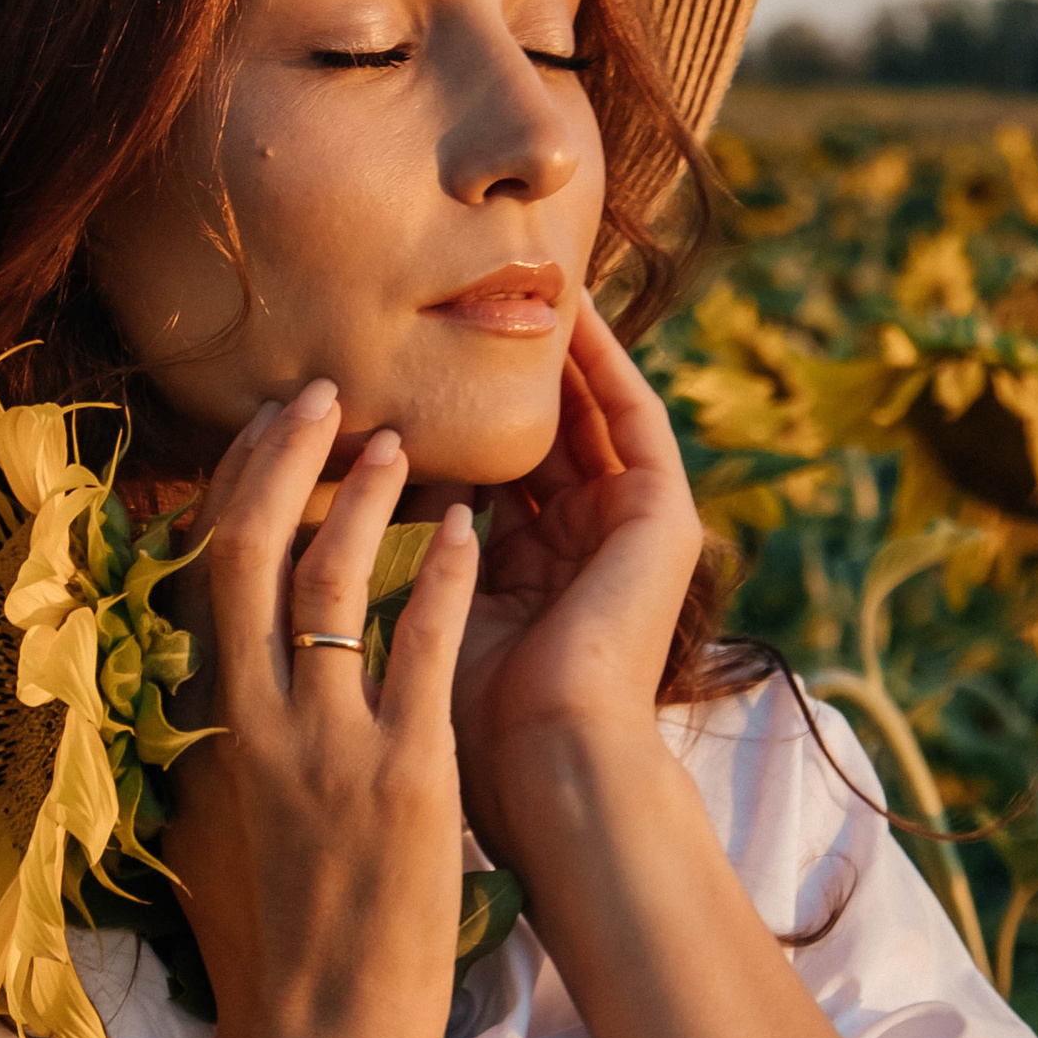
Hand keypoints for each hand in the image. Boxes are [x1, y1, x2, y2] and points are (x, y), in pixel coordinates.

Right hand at [161, 380, 477, 1037]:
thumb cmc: (266, 945)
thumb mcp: (210, 828)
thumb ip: (211, 740)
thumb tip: (204, 666)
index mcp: (204, 731)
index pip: (201, 577)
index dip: (231, 490)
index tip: (264, 433)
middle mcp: (253, 723)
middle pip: (249, 551)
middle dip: (282, 459)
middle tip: (324, 395)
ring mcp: (328, 746)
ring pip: (328, 580)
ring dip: (363, 497)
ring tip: (397, 443)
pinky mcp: (405, 776)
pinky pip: (421, 649)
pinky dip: (439, 578)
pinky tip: (465, 532)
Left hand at [452, 299, 705, 858]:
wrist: (549, 761)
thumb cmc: (477, 713)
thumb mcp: (444, 603)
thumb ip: (431, 544)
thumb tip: (371, 489)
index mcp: (539, 574)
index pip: (503, 472)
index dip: (464, 414)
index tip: (417, 354)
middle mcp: (590, 545)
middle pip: (551, 432)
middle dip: (514, 366)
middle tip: (478, 288)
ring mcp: (634, 530)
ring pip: (594, 414)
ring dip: (565, 348)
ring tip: (531, 275)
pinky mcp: (665, 517)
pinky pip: (636, 418)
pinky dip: (609, 363)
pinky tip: (577, 310)